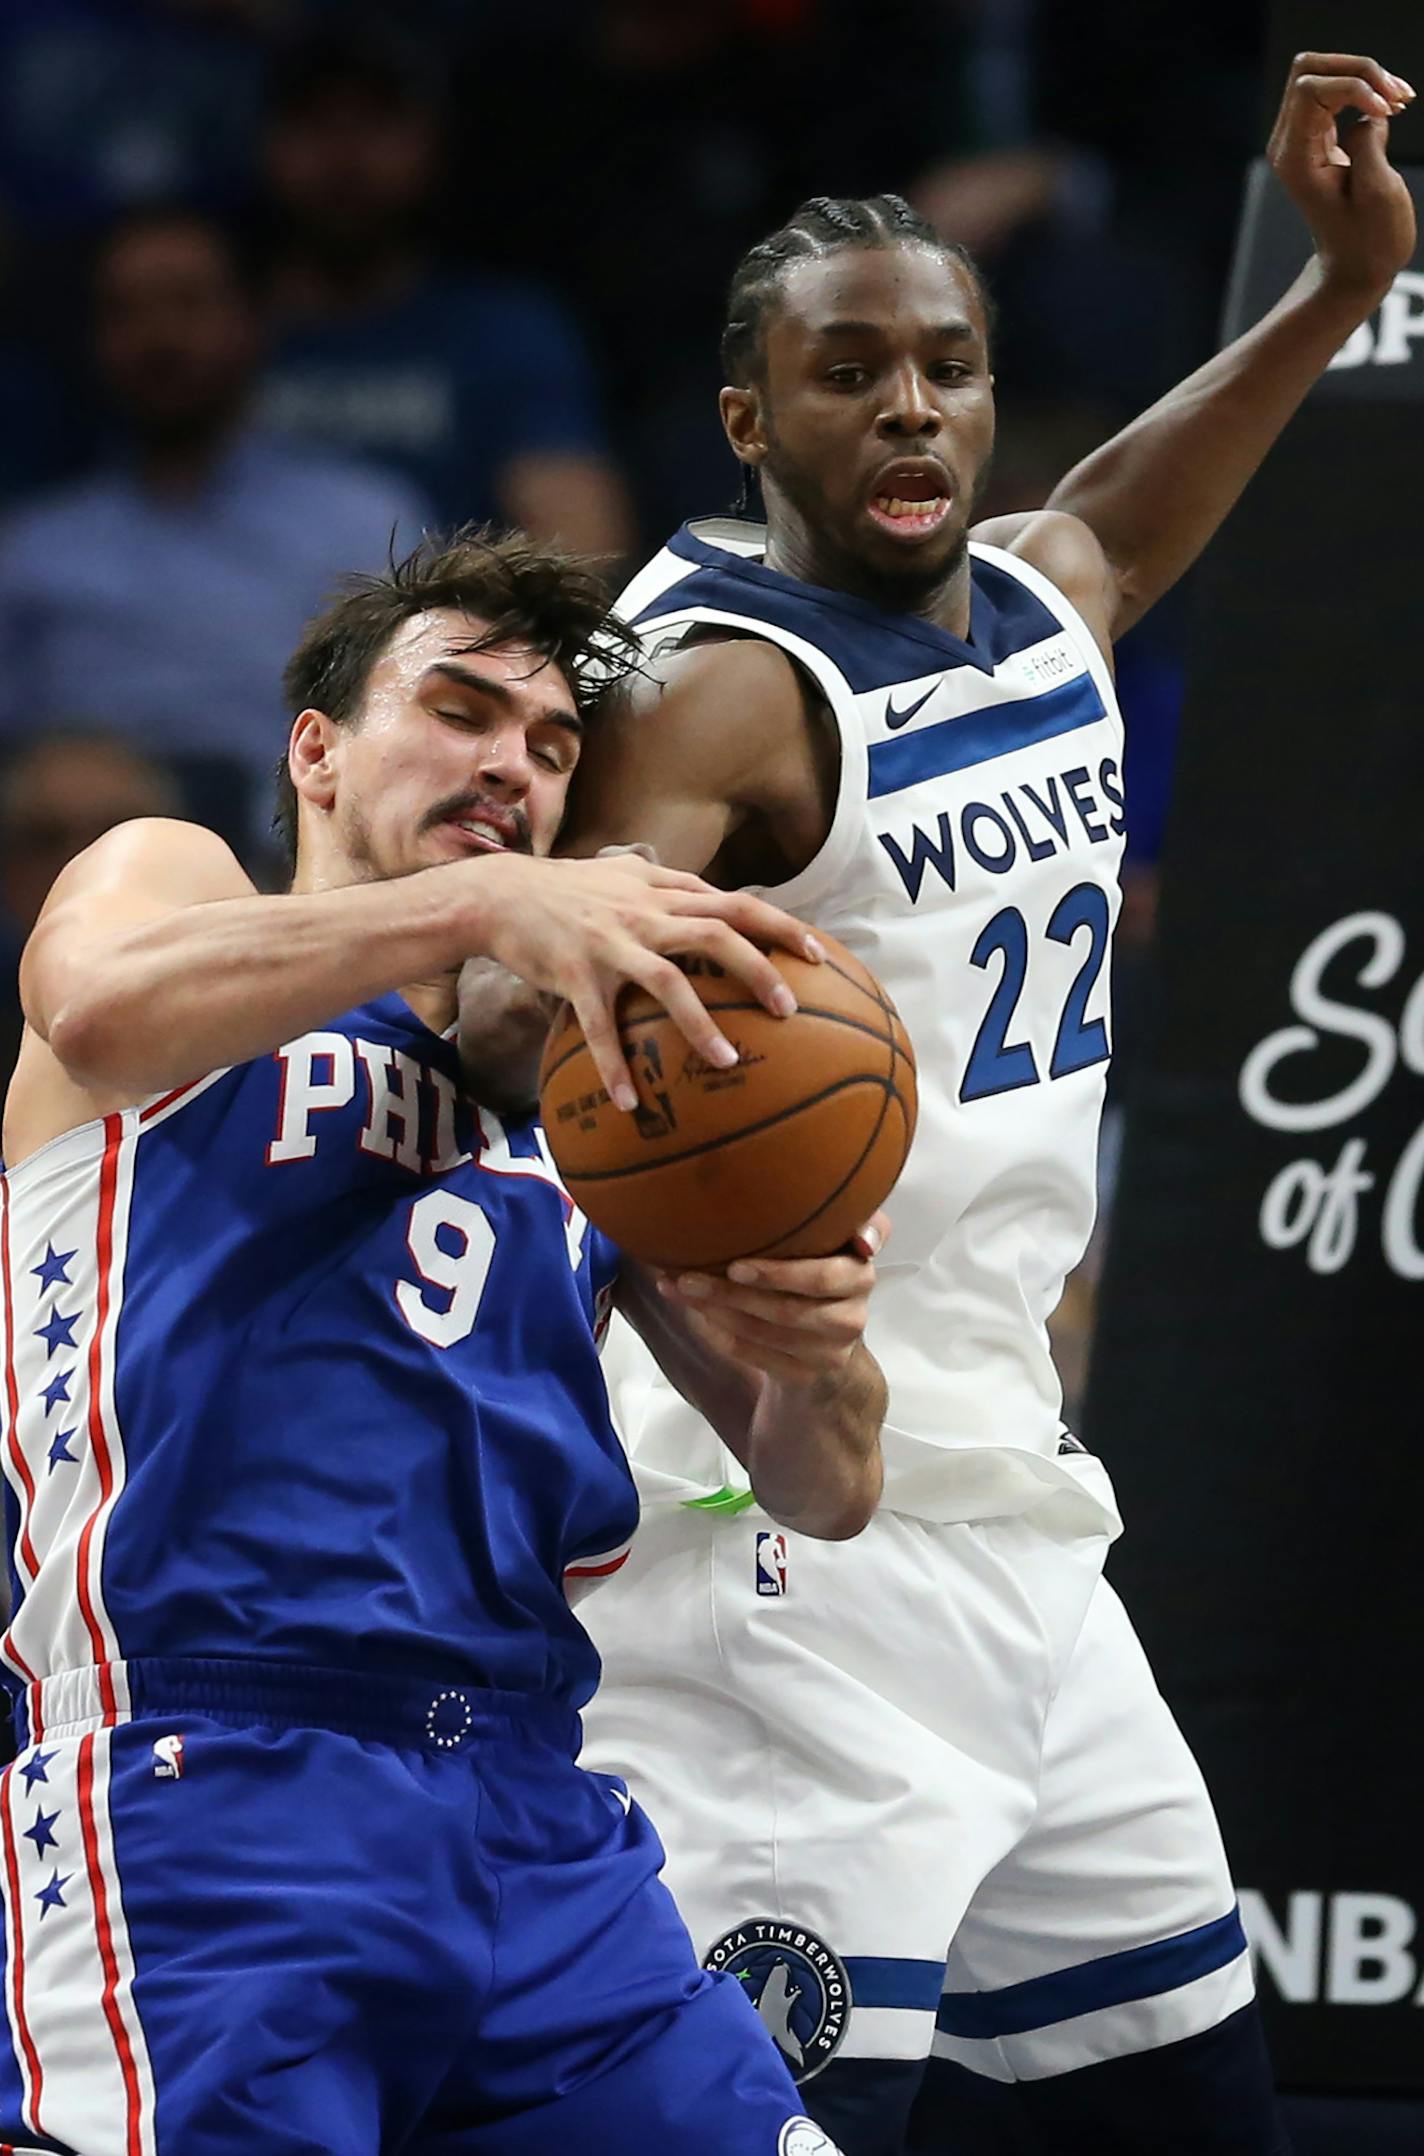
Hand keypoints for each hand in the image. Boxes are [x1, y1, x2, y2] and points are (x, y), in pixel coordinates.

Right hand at [474, 851, 821, 1109]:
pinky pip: (599, 1027)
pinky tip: (630, 1102)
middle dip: (759, 969)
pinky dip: (614, 1064)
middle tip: (788, 1009)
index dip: (780, 926)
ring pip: (668, 981)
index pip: (735, 903)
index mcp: (661, 893)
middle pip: (716, 933)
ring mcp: (610, 944)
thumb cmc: (565, 890)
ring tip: (729, 1063)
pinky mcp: (575, 974)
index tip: (819, 955)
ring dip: (701, 1024)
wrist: (498, 895)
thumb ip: (670, 887)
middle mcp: (643, 914)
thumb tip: (717, 900)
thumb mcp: (622, 875)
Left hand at [656, 1214, 888, 1386]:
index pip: (823, 1278)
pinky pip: (755, 1356)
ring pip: (764, 1333)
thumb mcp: (837, 1235)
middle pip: (784, 1310)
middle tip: (686, 1276)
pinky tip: (696, 1315)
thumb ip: (851, 1219)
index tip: (735, 1266)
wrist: (827, 1334)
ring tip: (679, 1289)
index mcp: (860, 1275)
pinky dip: (720, 1336)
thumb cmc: (819, 1265)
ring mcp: (830, 1352)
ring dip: (716, 1312)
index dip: (778, 1275)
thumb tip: (863, 1236)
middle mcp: (853, 1318)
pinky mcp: (806, 1375)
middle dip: (729, 1293)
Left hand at [1268, 52, 1416, 300]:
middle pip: (1311, 70)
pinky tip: (1394, 106)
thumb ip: (1368, 143)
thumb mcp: (1377, 193)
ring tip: (1402, 99)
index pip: (1310, 88)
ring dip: (1367, 77)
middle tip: (1398, 98)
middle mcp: (1289, 145)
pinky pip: (1336, 93)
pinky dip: (1367, 90)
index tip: (1389, 112)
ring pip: (1325, 74)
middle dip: (1359, 71)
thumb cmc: (1369, 242)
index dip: (1355, 85)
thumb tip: (1368, 116)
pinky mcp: (1319, 139)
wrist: (1355, 270)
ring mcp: (1301, 140)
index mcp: (1295, 158)